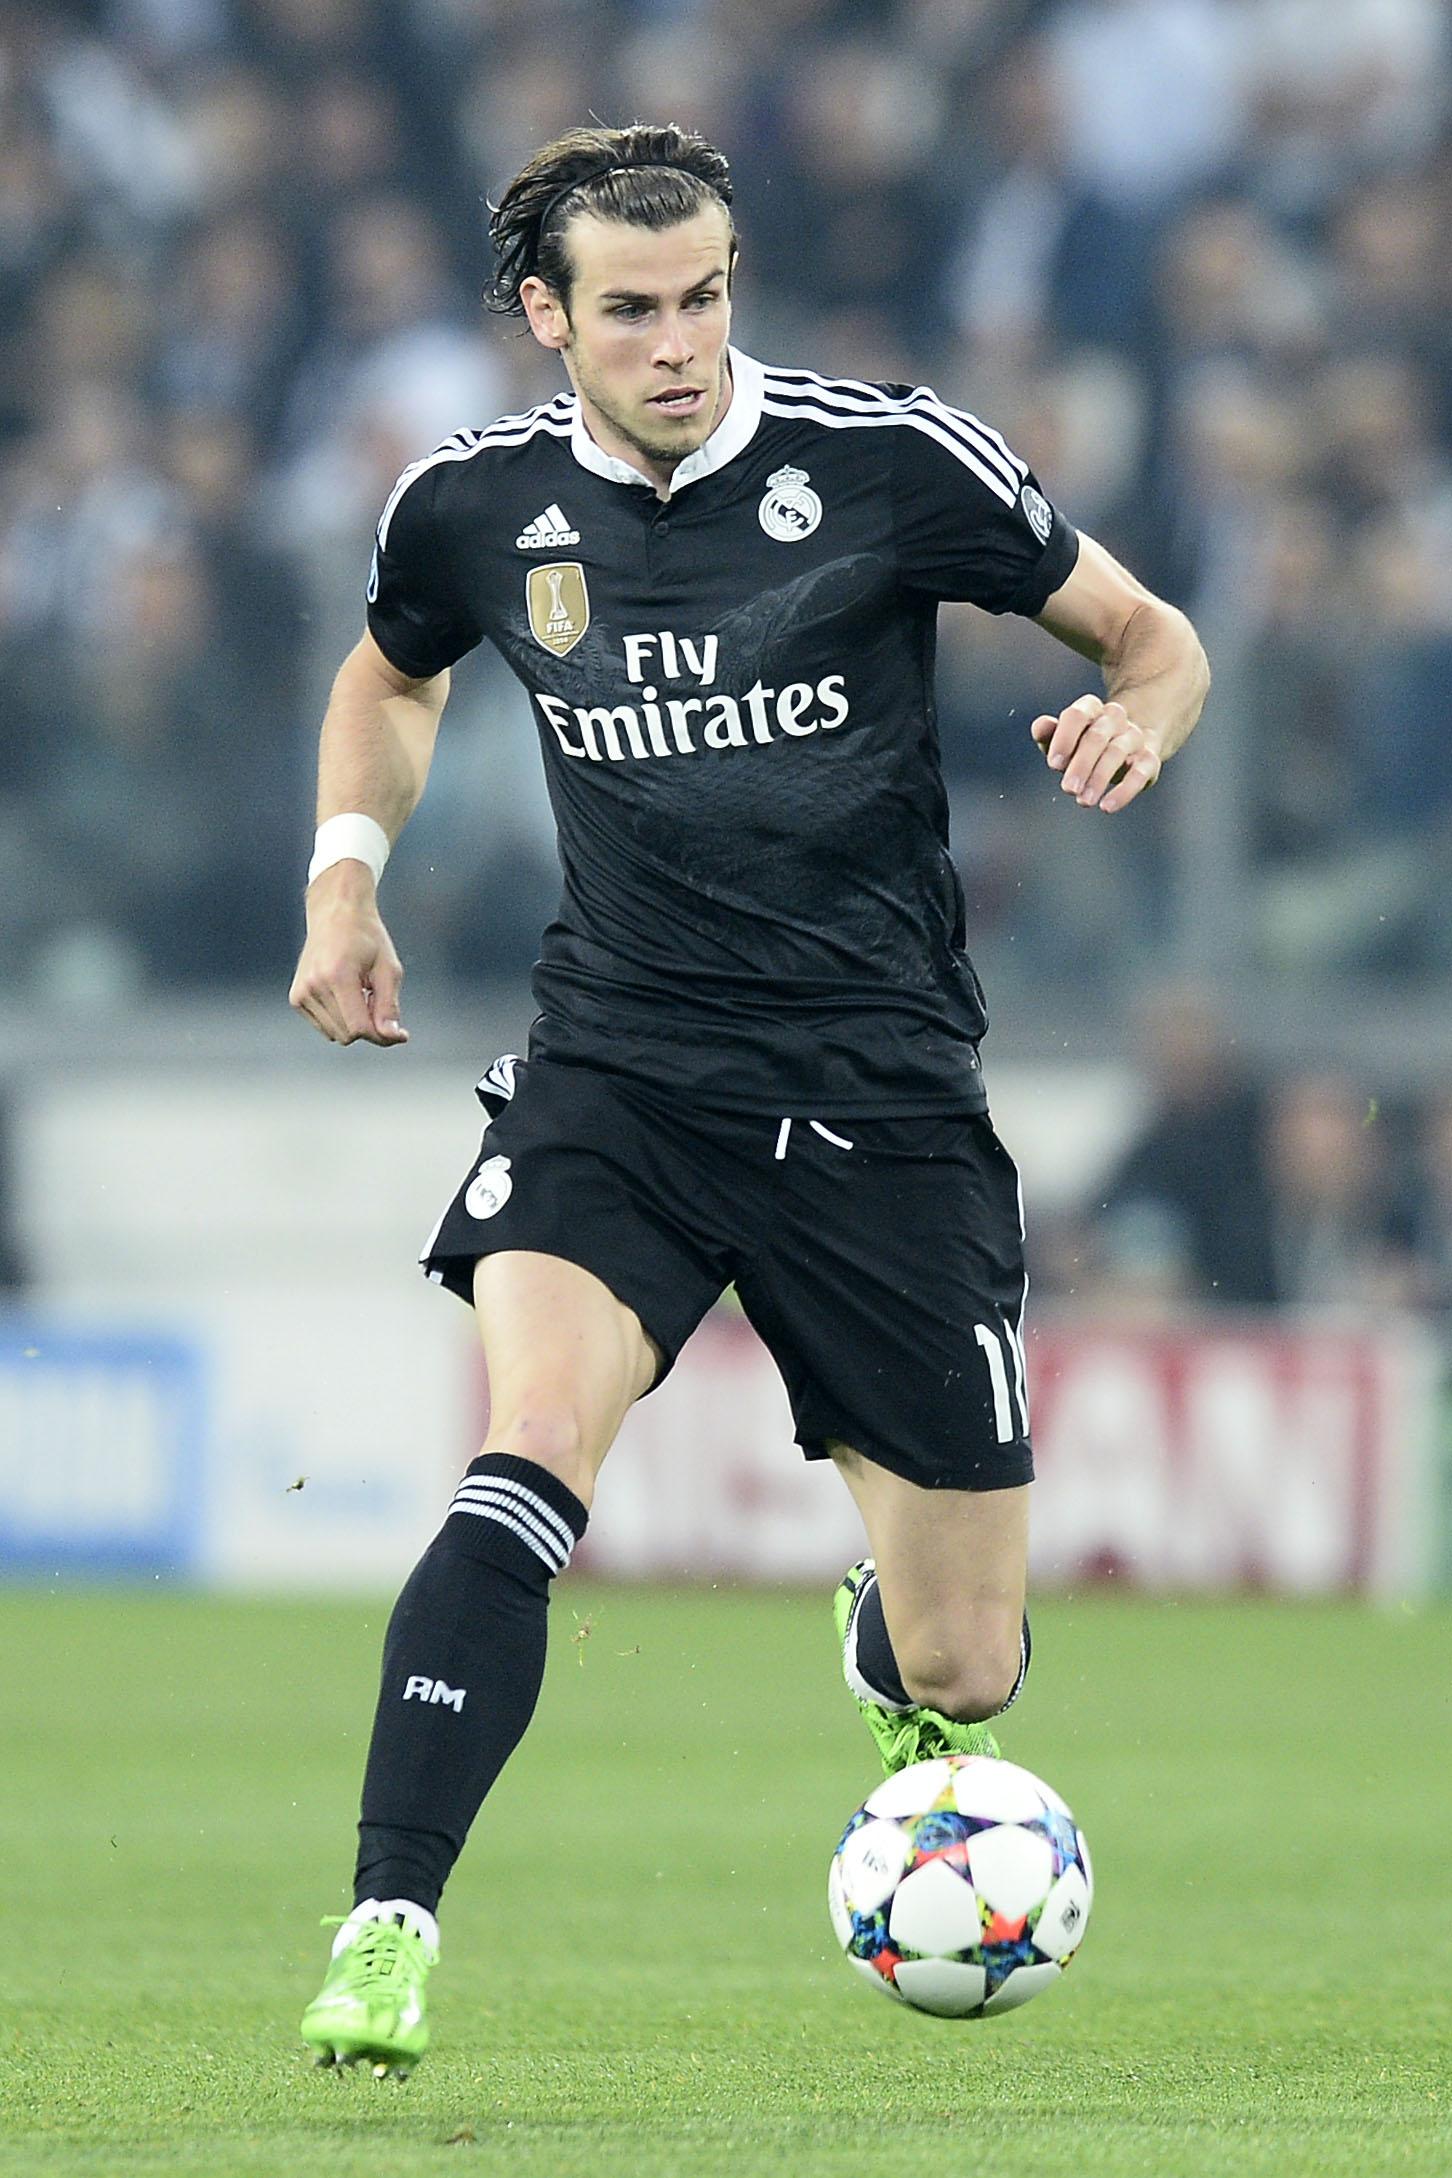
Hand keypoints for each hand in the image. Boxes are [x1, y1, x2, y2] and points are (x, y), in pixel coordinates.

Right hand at [289, 863, 408, 1046]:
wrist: (336, 913)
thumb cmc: (367, 938)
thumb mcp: (388, 969)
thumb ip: (389, 1006)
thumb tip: (393, 1038)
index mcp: (337, 976)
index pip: (359, 1028)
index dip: (382, 1035)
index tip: (400, 1032)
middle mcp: (314, 986)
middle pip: (347, 1035)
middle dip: (369, 1027)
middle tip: (377, 1000)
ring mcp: (301, 993)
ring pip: (335, 1035)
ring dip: (353, 1023)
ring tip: (360, 994)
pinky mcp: (296, 998)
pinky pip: (324, 1027)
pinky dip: (339, 1020)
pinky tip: (345, 995)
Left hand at [1029, 695, 1161, 812]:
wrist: (1129, 745)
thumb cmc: (1084, 744)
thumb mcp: (1064, 739)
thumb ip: (1049, 733)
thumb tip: (1040, 726)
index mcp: (1091, 708)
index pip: (1077, 715)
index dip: (1065, 738)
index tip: (1054, 765)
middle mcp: (1114, 718)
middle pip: (1097, 737)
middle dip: (1081, 764)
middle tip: (1068, 788)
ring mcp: (1134, 737)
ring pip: (1117, 753)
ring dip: (1099, 778)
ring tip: (1083, 801)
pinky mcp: (1149, 759)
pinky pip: (1140, 772)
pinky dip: (1124, 791)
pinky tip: (1107, 806)